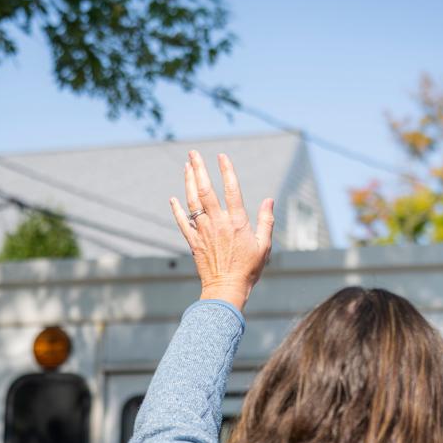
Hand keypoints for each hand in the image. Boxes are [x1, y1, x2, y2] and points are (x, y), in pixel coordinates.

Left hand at [169, 150, 274, 311]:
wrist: (226, 289)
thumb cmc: (249, 269)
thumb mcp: (264, 245)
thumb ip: (266, 221)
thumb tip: (269, 200)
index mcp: (237, 222)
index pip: (231, 189)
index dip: (226, 170)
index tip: (221, 156)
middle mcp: (218, 223)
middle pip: (206, 190)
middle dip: (199, 169)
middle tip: (193, 153)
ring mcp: (203, 232)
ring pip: (192, 202)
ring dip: (188, 182)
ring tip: (186, 167)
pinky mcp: (194, 242)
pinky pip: (183, 222)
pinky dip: (177, 210)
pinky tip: (173, 198)